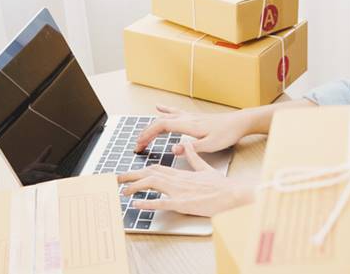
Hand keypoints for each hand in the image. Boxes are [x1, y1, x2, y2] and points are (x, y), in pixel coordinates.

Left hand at [118, 141, 253, 215]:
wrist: (233, 194)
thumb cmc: (221, 185)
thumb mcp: (205, 168)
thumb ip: (193, 157)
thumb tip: (186, 145)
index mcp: (182, 173)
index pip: (156, 168)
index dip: (140, 169)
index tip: (129, 172)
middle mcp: (178, 180)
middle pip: (150, 174)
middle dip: (131, 175)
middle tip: (116, 179)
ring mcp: (179, 191)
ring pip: (152, 184)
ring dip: (135, 187)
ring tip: (122, 191)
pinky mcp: (183, 203)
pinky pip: (161, 202)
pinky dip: (147, 202)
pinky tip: (136, 204)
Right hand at [134, 104, 251, 153]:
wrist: (240, 123)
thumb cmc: (227, 134)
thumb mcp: (211, 145)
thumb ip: (191, 148)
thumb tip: (173, 150)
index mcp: (188, 125)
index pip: (161, 126)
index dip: (148, 134)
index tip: (139, 145)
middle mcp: (187, 118)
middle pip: (160, 122)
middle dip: (146, 133)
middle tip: (138, 146)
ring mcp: (190, 116)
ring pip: (166, 117)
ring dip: (153, 125)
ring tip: (143, 133)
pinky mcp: (195, 117)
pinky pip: (174, 112)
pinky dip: (164, 111)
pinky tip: (159, 107)